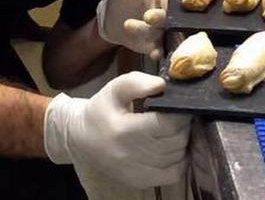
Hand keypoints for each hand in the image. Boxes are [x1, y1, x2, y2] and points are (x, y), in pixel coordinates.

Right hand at [43, 72, 190, 188]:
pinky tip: (170, 147)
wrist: (82, 138)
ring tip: (170, 129)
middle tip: (174, 115)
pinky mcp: (142, 182)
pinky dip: (178, 159)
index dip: (179, 112)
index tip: (176, 104)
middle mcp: (131, 155)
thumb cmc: (102, 110)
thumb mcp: (115, 89)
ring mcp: (137, 172)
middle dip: (182, 125)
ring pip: (178, 155)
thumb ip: (137, 83)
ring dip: (181, 141)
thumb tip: (162, 85)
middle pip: (176, 140)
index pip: (167, 124)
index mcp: (124, 130)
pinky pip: (175, 173)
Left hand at [96, 0, 167, 57]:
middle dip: (161, 20)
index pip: (174, 3)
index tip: (166, 7)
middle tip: (148, 17)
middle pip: (172, 20)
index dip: (172, 6)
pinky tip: (154, 53)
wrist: (109, 19)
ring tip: (142, 34)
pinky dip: (158, 53)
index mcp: (163, 0)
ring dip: (156, 37)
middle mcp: (165, 17)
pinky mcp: (153, 46)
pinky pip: (158, 50)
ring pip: (164, 36)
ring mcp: (160, 32)